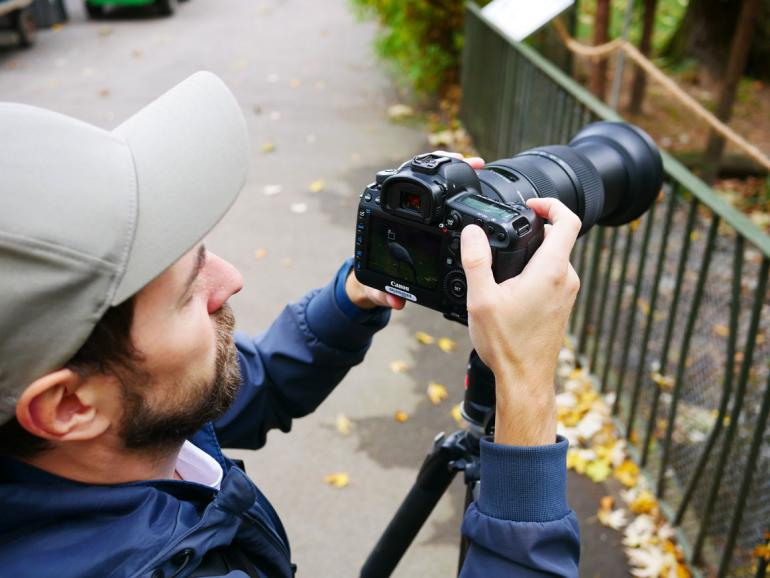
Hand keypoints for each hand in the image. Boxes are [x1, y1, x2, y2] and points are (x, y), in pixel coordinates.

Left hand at [345, 150, 484, 309]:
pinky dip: (455, 197)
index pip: (402, 190)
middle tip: (475, 162)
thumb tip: (395, 299)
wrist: (371, 285)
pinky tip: (473, 191)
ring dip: (455, 175)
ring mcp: (410, 216)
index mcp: (381, 221)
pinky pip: (440, 206)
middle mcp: (395, 214)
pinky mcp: (421, 224)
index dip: (422, 176)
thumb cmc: (371, 282)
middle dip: (448, 165)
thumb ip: (383, 295)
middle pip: (421, 180)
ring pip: (433, 188)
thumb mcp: (375, 289)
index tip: (440, 171)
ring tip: (479, 168)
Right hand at [460, 198, 580, 445]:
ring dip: (532, 253)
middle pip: (559, 238)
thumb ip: (476, 260)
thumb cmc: (507, 345)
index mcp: (551, 270)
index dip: (551, 204)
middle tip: (506, 234)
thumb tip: (473, 232)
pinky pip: (552, 276)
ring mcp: (567, 293)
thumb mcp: (481, 298)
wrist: (525, 379)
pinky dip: (535, 271)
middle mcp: (566, 279)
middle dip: (533, 230)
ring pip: (554, 258)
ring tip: (503, 265)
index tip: (530, 204)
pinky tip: (510, 287)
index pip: (568, 220)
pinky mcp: (562, 305)